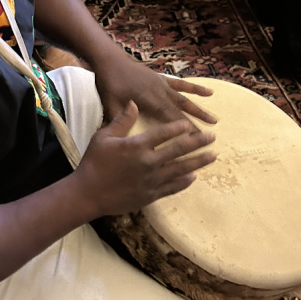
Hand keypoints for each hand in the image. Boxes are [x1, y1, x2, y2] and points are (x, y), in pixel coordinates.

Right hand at [74, 101, 216, 217]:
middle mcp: (149, 162)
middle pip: (179, 150)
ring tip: (212, 156)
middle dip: (198, 143)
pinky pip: (172, 187)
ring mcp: (152, 180)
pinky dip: (184, 182)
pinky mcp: (151, 195)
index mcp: (137, 146)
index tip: (190, 124)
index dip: (179, 127)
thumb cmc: (93, 163)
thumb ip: (122, 120)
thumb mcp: (103, 137)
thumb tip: (134, 103)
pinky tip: (193, 177)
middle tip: (212, 138)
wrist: (88, 194)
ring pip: (181, 169)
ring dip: (198, 162)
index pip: (164, 133)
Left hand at [93, 54, 216, 126]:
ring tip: (215, 120)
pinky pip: (182, 84)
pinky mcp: (163, 79)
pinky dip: (196, 88)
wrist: (110, 59)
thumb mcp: (111, 104)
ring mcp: (164, 85)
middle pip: (181, 112)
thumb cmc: (109, 83)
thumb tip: (122, 138)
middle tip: (209, 138)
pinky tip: (209, 92)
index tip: (196, 142)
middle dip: (195, 125)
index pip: (170, 119)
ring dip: (200, 110)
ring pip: (185, 99)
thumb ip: (120, 120)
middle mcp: (161, 93)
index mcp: (150, 101)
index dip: (183, 130)